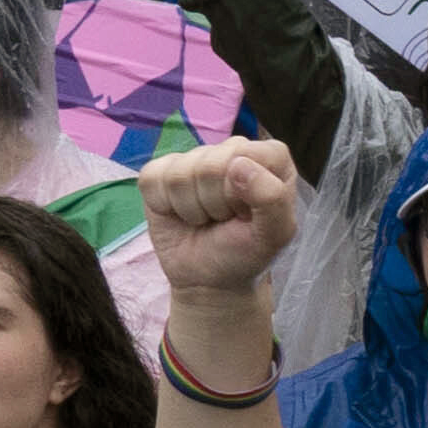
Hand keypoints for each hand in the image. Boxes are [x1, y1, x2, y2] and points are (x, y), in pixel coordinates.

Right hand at [138, 136, 310, 300]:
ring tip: (206, 218)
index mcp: (270, 157)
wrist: (210, 277)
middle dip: (215, 204)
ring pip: (179, 175)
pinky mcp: (162, 171)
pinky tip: (181, 214)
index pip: (246, 156)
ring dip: (192, 209)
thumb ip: (271, 198)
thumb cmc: (247, 251)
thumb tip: (239, 164)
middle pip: (209, 165)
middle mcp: (234, 150)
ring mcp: (196, 157)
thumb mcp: (275, 234)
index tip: (247, 214)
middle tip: (224, 219)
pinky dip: (164, 206)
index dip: (241, 194)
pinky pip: (153, 179)